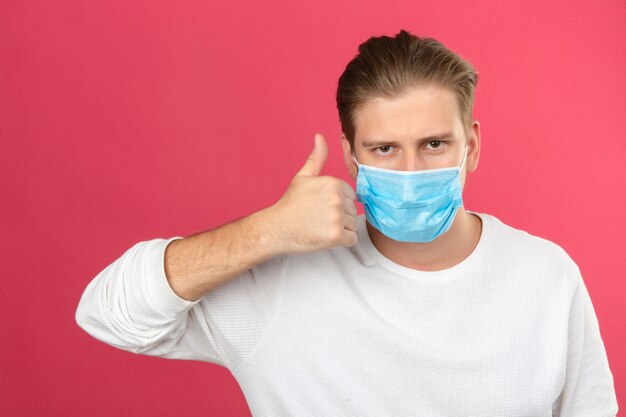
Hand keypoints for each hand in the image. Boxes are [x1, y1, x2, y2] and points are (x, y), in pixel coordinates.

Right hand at [265, 133, 357, 253]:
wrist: (276, 228)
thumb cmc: (290, 203)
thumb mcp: (303, 177)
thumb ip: (317, 158)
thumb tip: (320, 136)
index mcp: (333, 183)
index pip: (350, 196)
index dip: (337, 203)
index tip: (321, 206)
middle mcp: (337, 199)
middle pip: (352, 210)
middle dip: (339, 216)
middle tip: (319, 218)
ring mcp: (336, 217)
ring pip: (352, 225)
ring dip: (340, 229)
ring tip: (320, 226)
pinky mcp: (335, 236)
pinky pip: (352, 239)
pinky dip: (342, 241)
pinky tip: (325, 236)